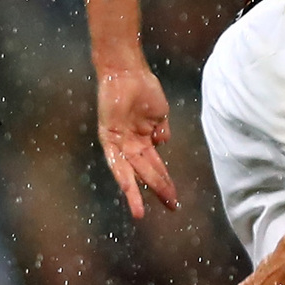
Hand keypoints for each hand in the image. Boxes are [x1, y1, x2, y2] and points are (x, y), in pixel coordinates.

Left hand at [97, 66, 177, 216]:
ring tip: (140, 213)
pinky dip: (121, 174)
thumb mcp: (160, 113)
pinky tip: (128, 188)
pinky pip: (114, 160)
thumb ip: (161, 130)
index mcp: (144, 140)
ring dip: (135, 193)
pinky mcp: (108, 137)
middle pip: (146, 174)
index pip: (156, 167)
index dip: (166, 182)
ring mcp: (120, 142)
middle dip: (159, 190)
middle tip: (172, 207)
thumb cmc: (144, 88)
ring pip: (129, 173)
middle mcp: (131, 145)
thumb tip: (162, 144)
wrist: (127, 71)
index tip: (175, 198)